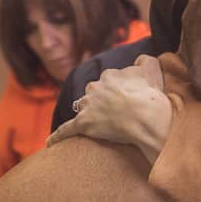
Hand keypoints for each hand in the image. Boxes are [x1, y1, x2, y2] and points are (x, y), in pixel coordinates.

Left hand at [47, 55, 171, 163]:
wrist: (144, 116)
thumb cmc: (149, 96)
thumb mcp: (151, 70)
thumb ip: (145, 61)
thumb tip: (140, 59)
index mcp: (110, 75)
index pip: (109, 80)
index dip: (118, 90)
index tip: (126, 98)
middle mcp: (95, 87)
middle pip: (93, 92)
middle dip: (100, 100)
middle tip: (114, 112)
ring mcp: (87, 106)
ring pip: (82, 107)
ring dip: (87, 113)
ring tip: (95, 125)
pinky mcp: (82, 124)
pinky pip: (67, 130)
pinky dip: (58, 136)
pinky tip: (49, 143)